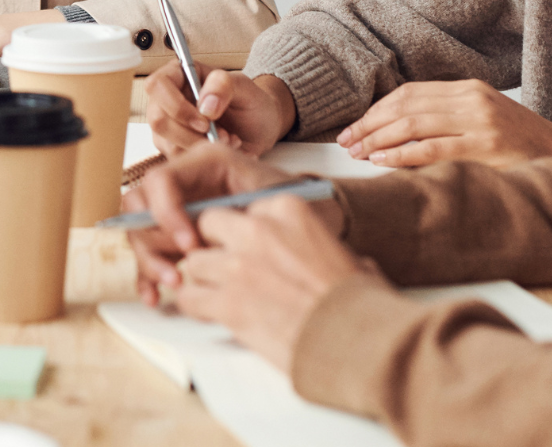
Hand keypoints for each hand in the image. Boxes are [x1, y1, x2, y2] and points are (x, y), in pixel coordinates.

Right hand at [122, 143, 327, 305]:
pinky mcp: (179, 236)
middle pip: (141, 207)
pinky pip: (152, 254)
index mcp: (205, 162)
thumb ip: (238, 210)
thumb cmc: (302, 205)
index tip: (191, 245)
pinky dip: (149, 276)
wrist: (318, 222)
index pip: (161, 180)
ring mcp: (179, 210)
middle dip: (153, 242)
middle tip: (176, 272)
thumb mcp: (276, 199)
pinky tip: (156, 295)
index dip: (167, 213)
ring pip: (142, 233)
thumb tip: (201, 233)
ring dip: (150, 262)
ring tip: (174, 285)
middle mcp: (186, 182)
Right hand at [142, 63, 294, 156]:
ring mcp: (168, 126)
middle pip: (158, 120)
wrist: (260, 126)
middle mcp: (166, 101)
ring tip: (229, 140)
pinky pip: (179, 161)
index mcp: (178, 76)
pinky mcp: (175, 148)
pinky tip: (224, 149)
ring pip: (167, 144)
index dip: (176, 106)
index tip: (205, 121)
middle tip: (222, 135)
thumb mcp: (244, 87)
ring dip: (202, 148)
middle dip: (191, 134)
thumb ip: (223, 85)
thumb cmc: (250, 101)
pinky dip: (204, 160)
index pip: (157, 85)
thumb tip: (204, 106)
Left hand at [169, 196, 375, 374]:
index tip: (247, 248)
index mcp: (288, 211)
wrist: (361, 343)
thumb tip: (316, 255)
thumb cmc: (360, 303)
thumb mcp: (344, 254)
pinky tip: (211, 314)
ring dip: (204, 280)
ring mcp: (239, 266)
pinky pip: (190, 297)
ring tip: (219, 295)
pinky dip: (196, 307)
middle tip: (225, 268)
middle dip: (213, 247)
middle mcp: (258, 231)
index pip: (241, 209)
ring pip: (195, 263)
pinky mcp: (228, 302)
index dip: (241, 232)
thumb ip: (313, 244)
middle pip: (208, 226)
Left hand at [336, 79, 551, 167]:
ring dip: (378, 139)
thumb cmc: (522, 148)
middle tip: (345, 141)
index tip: (353, 127)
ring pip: (414, 124)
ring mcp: (481, 122)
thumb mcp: (484, 122)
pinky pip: (433, 148)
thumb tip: (395, 134)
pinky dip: (403, 154)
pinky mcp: (486, 146)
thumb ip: (447, 120)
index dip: (376, 110)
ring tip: (356, 152)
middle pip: (405, 106)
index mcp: (470, 89)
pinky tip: (383, 160)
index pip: (409, 93)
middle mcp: (473, 99)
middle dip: (369, 124)